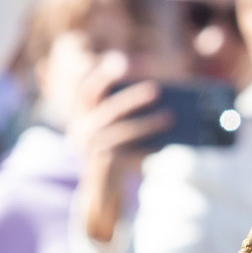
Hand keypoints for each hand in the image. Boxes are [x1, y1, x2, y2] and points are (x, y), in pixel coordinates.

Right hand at [69, 62, 171, 245]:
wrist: (100, 189)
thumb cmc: (115, 152)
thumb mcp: (117, 129)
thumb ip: (128, 113)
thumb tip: (161, 101)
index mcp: (82, 117)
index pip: (87, 92)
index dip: (101, 77)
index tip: (119, 63)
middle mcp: (81, 131)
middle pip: (108, 110)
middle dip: (133, 98)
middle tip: (157, 89)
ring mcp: (91, 151)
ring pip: (121, 133)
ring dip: (147, 124)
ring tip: (170, 117)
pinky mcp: (103, 166)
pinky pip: (129, 155)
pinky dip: (148, 149)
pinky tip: (165, 145)